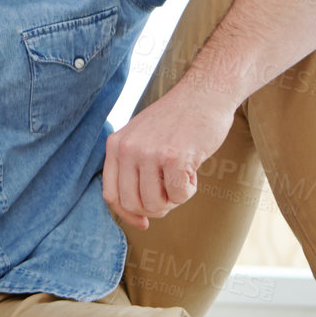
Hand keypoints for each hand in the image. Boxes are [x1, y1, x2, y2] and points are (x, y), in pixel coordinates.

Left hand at [102, 86, 235, 229]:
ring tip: (181, 178)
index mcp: (115, 145)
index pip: (111, 195)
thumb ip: (131, 169)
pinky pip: (179, 196)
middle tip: (171, 194)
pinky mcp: (174, 157)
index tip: (144, 221)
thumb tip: (136, 216)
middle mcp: (127, 149)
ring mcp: (149, 153)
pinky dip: (189, 191)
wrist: (204, 94)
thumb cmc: (176, 121)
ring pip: (154, 204)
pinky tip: (192, 171)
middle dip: (154, 209)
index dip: (127, 214)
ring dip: (173, 200)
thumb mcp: (140, 138)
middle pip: (132, 204)